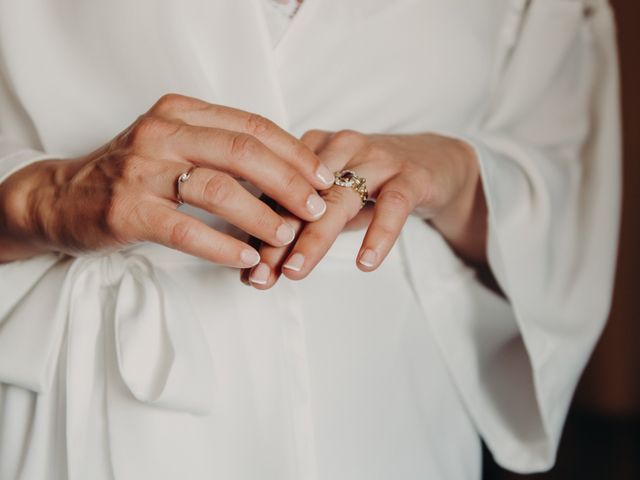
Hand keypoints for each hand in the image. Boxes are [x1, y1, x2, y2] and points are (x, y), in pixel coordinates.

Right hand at [0, 94, 334, 263]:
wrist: (62, 196)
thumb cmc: (132, 174)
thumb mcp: (174, 144)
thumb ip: (220, 147)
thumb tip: (288, 170)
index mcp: (181, 112)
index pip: (252, 127)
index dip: (294, 153)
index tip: (322, 177)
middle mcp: (162, 133)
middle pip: (243, 152)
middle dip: (288, 182)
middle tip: (314, 208)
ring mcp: (142, 170)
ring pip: (218, 188)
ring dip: (261, 215)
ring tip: (286, 235)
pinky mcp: (127, 210)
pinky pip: (186, 229)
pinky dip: (222, 245)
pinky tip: (246, 258)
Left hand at [244, 130, 486, 287]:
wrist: (436, 165)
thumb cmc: (374, 186)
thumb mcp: (334, 201)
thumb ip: (301, 225)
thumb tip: (260, 267)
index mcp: (315, 148)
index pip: (279, 192)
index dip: (259, 231)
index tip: (247, 271)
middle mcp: (341, 147)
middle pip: (302, 195)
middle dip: (278, 239)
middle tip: (261, 275)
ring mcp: (377, 159)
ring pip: (341, 197)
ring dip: (315, 237)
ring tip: (296, 270)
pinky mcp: (412, 175)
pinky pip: (393, 205)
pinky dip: (378, 234)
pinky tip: (365, 262)